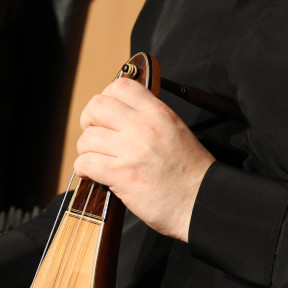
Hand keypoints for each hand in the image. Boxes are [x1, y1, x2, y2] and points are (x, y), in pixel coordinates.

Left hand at [72, 77, 213, 240]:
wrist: (201, 201)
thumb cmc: (191, 173)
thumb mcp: (176, 131)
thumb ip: (151, 119)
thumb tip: (122, 116)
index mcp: (158, 113)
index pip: (121, 86)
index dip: (107, 96)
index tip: (106, 113)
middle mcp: (143, 126)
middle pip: (97, 106)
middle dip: (89, 121)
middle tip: (96, 135)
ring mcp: (131, 150)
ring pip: (87, 137)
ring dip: (87, 149)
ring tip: (97, 158)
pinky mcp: (121, 174)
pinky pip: (86, 162)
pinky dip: (85, 168)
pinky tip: (94, 173)